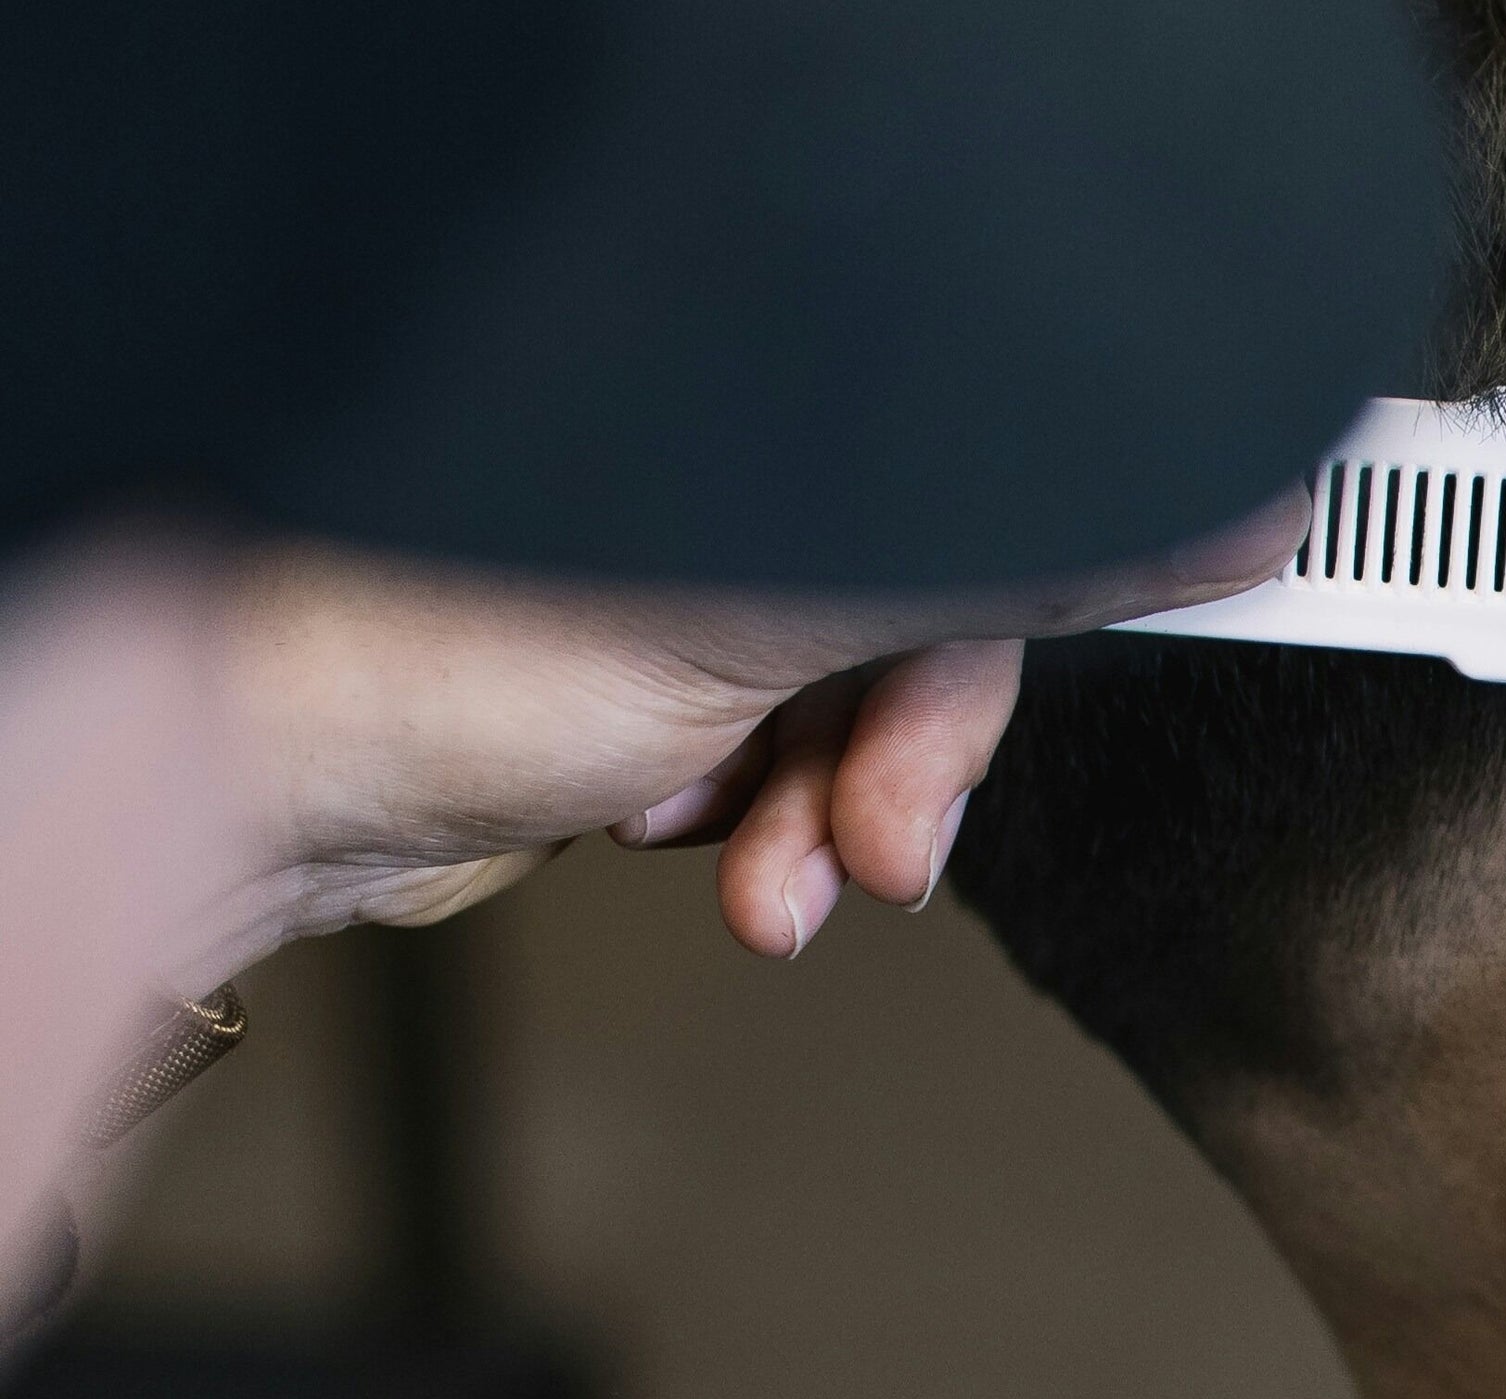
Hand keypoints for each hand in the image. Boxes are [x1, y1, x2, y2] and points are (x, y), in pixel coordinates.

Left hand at [205, 496, 1301, 968]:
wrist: (263, 781)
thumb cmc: (446, 640)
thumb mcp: (796, 602)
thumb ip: (1024, 560)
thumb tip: (1235, 512)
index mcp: (798, 410)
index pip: (1012, 477)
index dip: (1089, 560)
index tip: (1205, 603)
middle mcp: (751, 475)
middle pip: (948, 610)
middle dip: (912, 755)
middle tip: (882, 844)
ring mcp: (696, 574)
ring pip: (864, 707)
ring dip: (832, 816)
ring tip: (766, 874)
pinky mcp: (653, 676)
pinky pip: (785, 759)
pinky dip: (761, 823)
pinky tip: (689, 834)